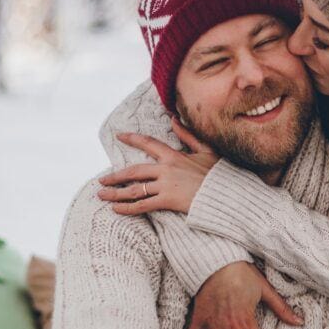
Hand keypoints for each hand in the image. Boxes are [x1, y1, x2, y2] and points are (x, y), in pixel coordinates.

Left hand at [97, 119, 217, 215]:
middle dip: (115, 176)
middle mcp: (166, 169)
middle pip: (134, 171)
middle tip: (102, 180)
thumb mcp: (206, 151)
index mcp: (174, 155)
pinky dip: (128, 208)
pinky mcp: (168, 201)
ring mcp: (166, 185)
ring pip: (135, 189)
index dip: (132, 139)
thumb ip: (188, 135)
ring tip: (102, 195)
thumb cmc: (218, 174)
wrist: (226, 194)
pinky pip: (143, 205)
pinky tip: (116, 209)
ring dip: (116, 193)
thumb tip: (174, 119)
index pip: (148, 143)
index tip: (119, 136)